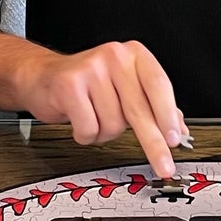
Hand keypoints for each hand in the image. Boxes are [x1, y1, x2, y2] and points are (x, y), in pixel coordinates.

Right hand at [15, 40, 187, 178]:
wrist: (42, 77)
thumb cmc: (87, 84)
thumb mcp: (125, 86)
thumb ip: (153, 105)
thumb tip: (179, 129)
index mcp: (134, 54)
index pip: (159, 85)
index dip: (168, 115)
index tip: (175, 140)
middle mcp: (114, 56)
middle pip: (140, 109)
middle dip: (153, 143)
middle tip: (164, 166)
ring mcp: (91, 69)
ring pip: (113, 124)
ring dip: (105, 131)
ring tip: (94, 116)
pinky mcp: (69, 85)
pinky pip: (89, 128)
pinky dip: (86, 134)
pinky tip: (79, 119)